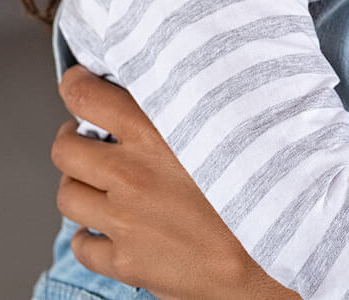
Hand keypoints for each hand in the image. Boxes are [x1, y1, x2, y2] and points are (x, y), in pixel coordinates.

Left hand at [51, 66, 298, 299]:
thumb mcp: (237, 126)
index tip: (78, 86)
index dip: (75, 87)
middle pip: (65, 150)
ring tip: (96, 183)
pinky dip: (90, 236)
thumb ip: (199, 105)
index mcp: (157, 133)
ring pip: (68, 196)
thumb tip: (177, 88)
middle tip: (85, 138)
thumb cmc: (270, 186)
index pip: (87, 98)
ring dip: (78, 185)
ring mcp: (125, 221)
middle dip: (72, 139)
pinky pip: (83, 246)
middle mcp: (132, 175)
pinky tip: (108, 228)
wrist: (283, 249)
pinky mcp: (128, 261)